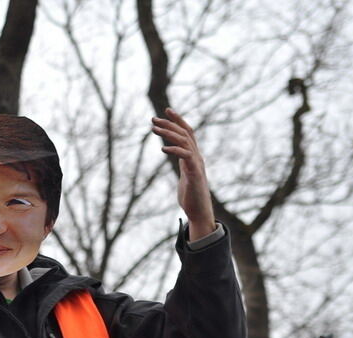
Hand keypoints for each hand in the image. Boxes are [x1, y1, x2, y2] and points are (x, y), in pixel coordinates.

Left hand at [151, 108, 215, 239]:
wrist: (199, 212)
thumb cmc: (191, 196)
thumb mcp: (185, 174)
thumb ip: (183, 163)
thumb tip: (177, 155)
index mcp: (193, 156)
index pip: (187, 132)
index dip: (178, 120)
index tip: (166, 110)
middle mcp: (197, 157)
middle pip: (185, 133)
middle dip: (169, 124)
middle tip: (153, 119)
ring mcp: (197, 164)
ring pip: (185, 141)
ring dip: (169, 133)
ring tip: (154, 129)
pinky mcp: (195, 174)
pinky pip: (186, 157)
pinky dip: (175, 150)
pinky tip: (163, 148)